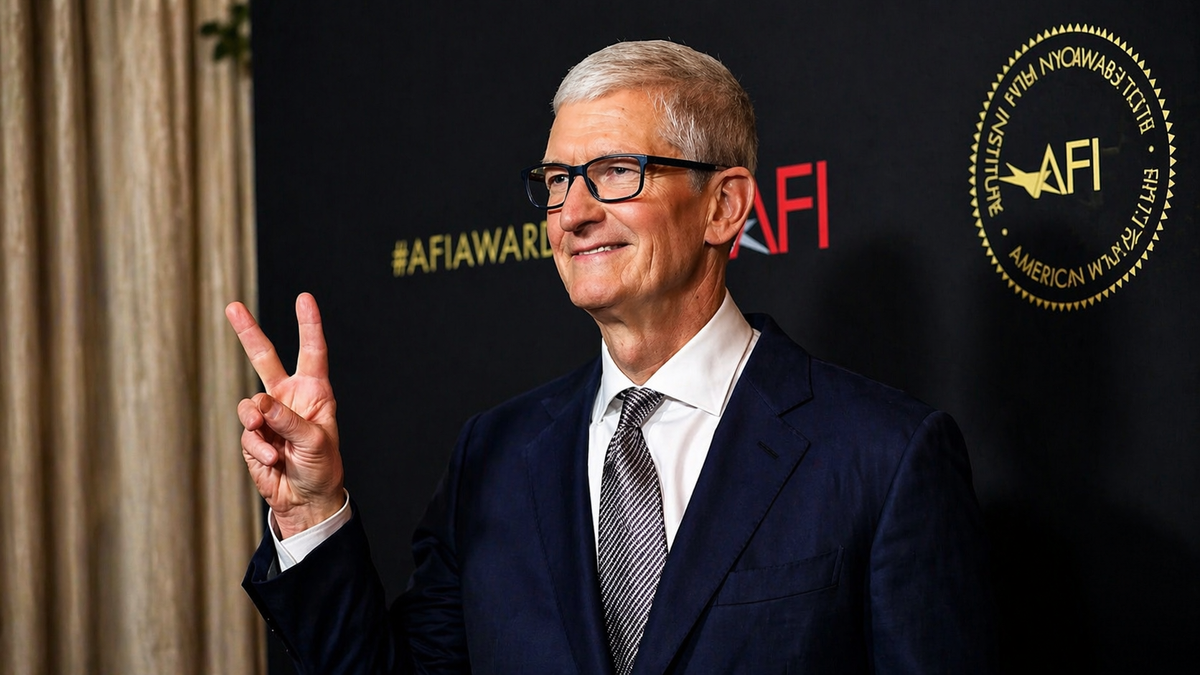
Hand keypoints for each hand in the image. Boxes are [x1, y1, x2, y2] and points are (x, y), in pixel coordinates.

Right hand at [226, 293, 343, 538]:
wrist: (306, 500)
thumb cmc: (321, 468)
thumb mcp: (314, 442)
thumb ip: (288, 420)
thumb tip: (260, 404)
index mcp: (314, 392)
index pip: (312, 352)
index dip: (308, 325)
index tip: (304, 298)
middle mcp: (289, 398)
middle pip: (264, 358)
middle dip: (248, 332)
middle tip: (231, 306)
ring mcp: (268, 416)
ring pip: (249, 404)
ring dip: (258, 424)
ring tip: (274, 447)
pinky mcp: (253, 436)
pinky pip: (247, 433)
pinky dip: (258, 448)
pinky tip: (273, 461)